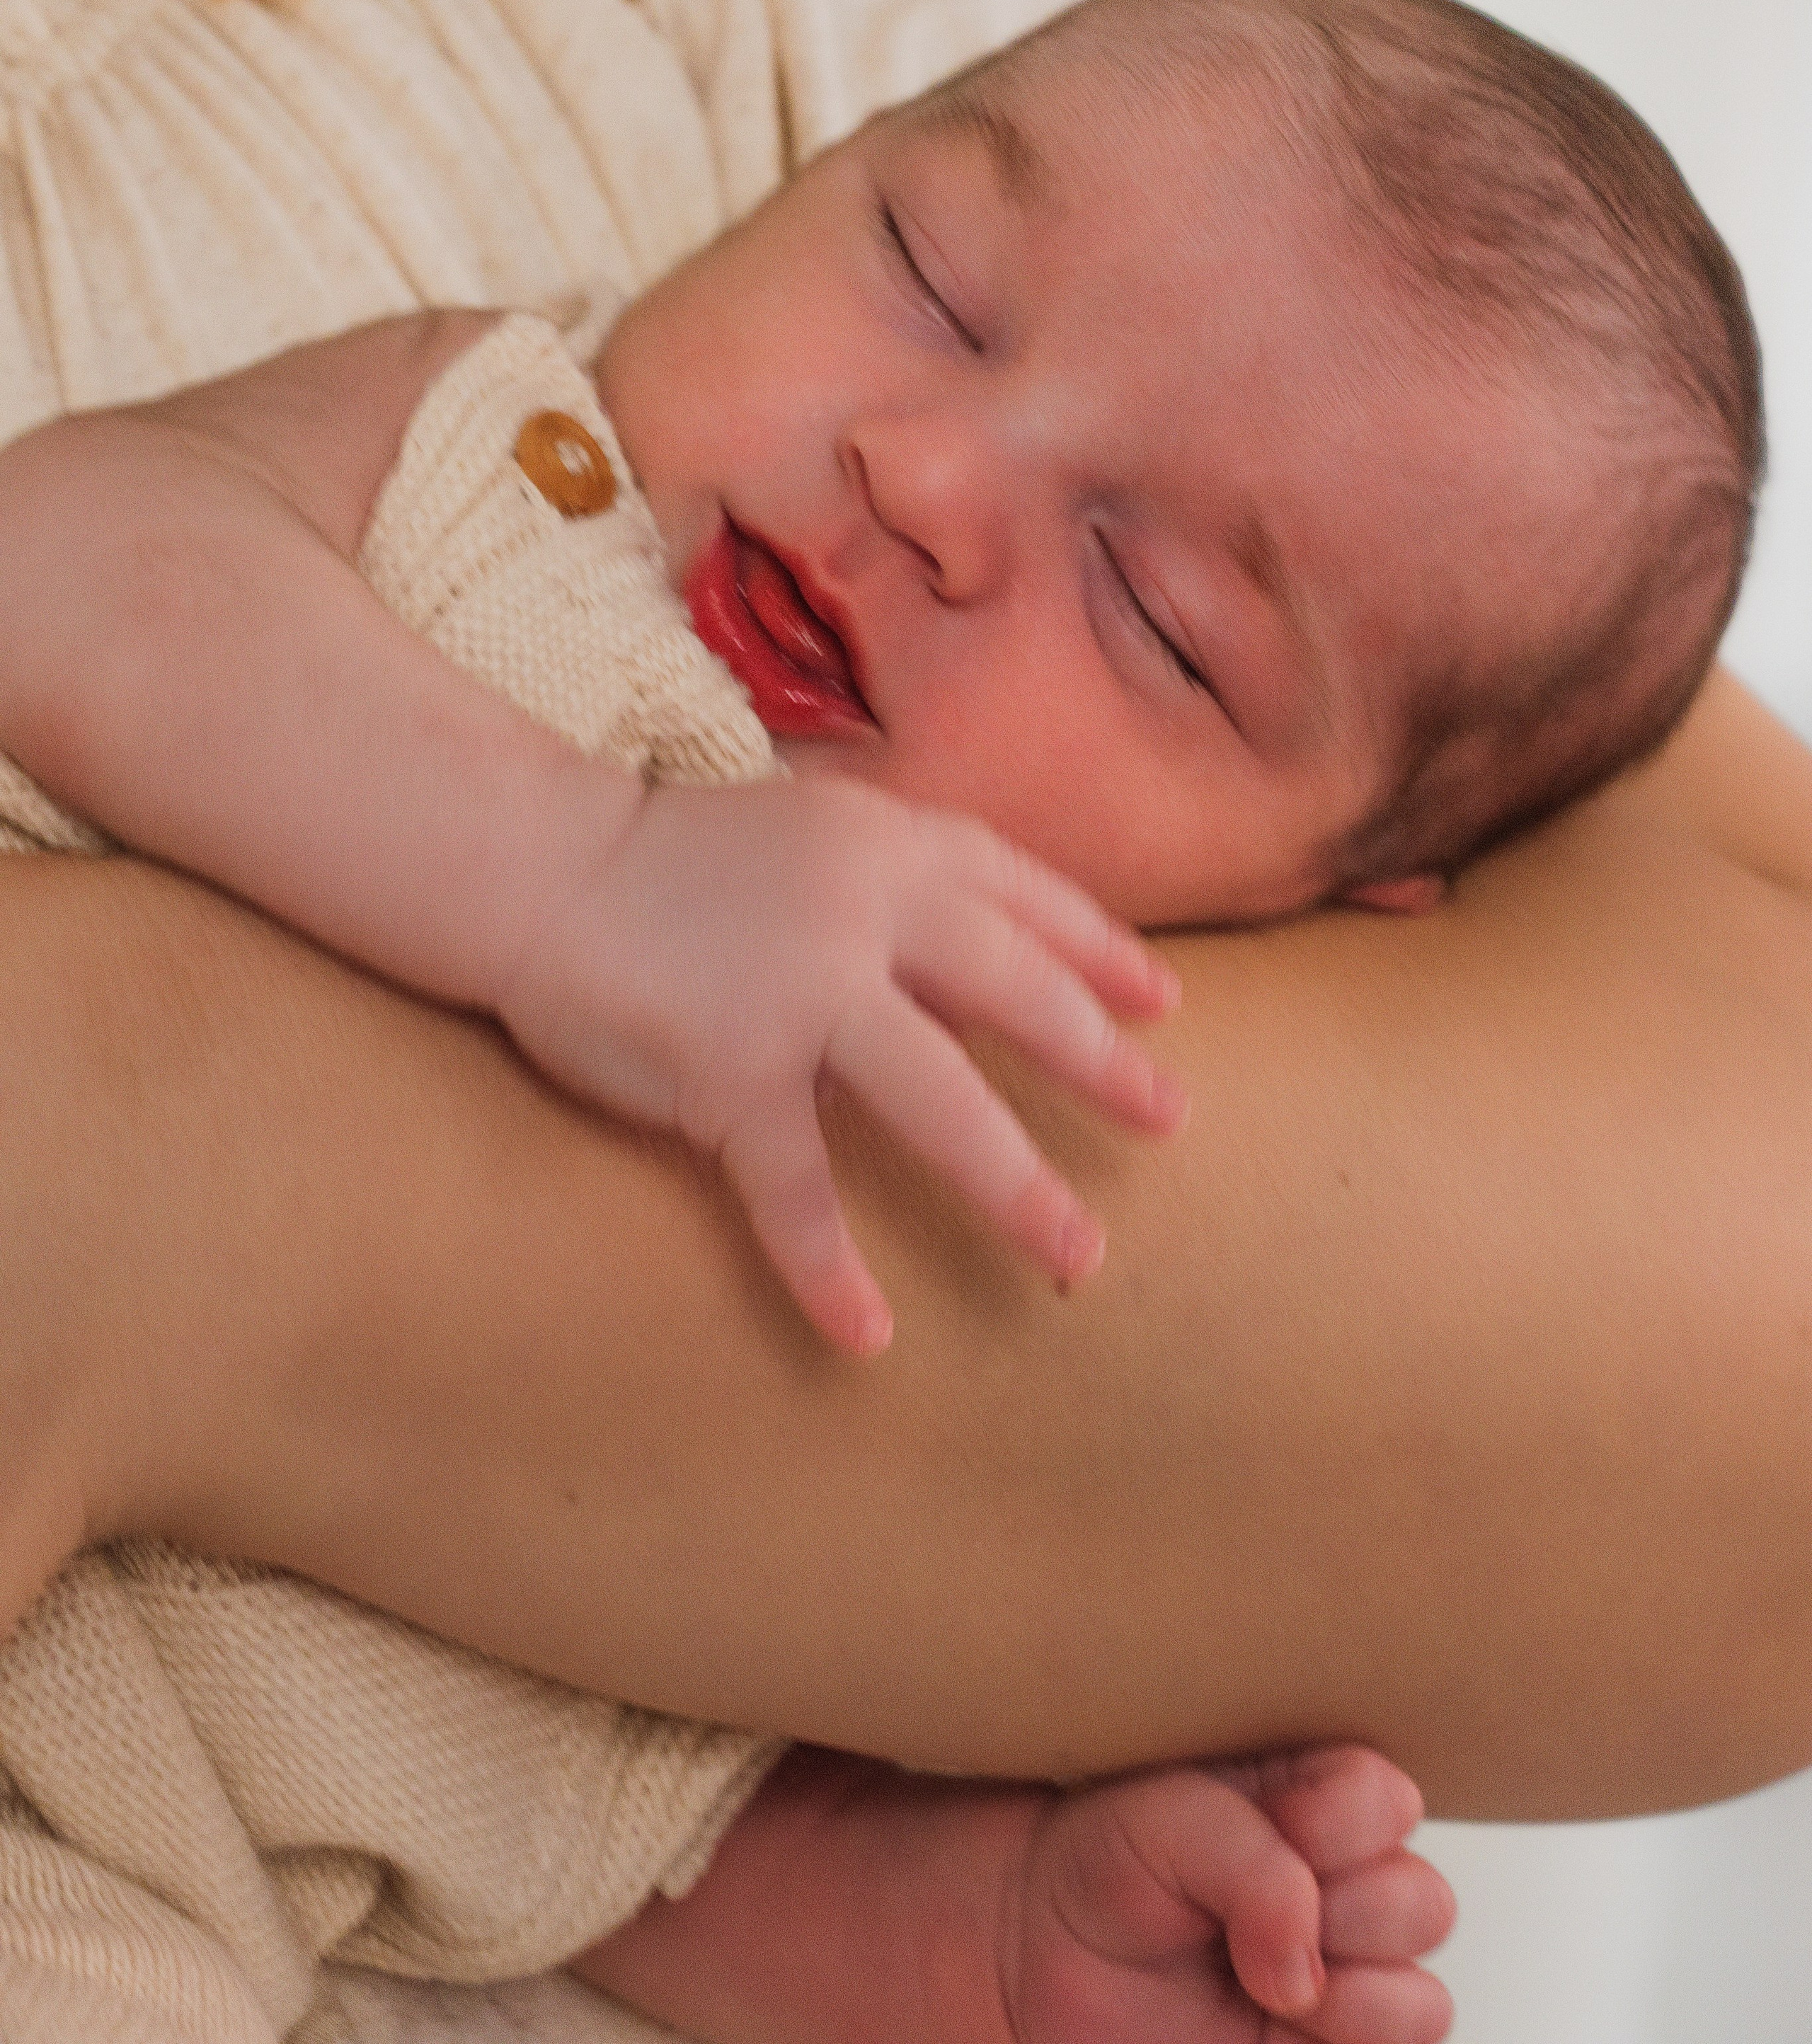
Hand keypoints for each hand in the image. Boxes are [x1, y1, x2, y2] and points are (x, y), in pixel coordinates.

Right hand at [496, 773, 1183, 1352]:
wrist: (539, 864)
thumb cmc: (673, 856)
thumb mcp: (811, 833)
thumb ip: (896, 887)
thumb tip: (990, 960)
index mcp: (888, 845)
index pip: (1022, 894)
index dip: (1098, 949)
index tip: (1160, 1003)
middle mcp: (863, 912)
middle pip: (1014, 993)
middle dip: (1100, 1064)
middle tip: (1172, 1119)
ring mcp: (799, 995)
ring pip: (939, 1102)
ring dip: (1016, 1185)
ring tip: (1079, 1257)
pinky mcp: (728, 1071)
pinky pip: (795, 1189)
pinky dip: (829, 1268)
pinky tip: (866, 1334)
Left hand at [1009, 1747, 1454, 2043]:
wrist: (1041, 1956)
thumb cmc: (1101, 1862)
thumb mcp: (1158, 1815)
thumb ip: (1249, 1860)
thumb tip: (1308, 1961)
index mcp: (1310, 1796)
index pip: (1386, 1799)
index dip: (1330, 1823)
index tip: (1263, 1826)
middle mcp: (1342, 1885)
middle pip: (1423, 1902)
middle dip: (1340, 1912)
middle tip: (1244, 1914)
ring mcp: (1342, 1974)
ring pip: (1421, 1998)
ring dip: (1342, 1992)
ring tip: (1254, 1976)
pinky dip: (1341, 2041)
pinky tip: (1271, 2018)